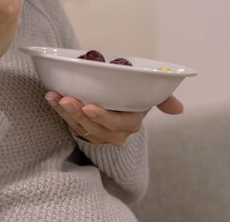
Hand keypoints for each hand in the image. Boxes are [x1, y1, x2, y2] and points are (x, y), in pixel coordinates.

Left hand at [44, 92, 183, 145]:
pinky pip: (68, 122)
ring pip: (80, 126)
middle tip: (67, 99)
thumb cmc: (134, 95)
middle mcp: (114, 133)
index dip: (104, 117)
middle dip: (79, 114)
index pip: (118, 124)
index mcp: (131, 123)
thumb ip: (163, 99)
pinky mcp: (81, 129)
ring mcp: (96, 133)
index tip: (89, 105)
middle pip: (95, 127)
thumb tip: (179, 110)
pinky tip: (50, 97)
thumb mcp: (149, 95)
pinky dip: (57, 110)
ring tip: (56, 97)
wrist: (118, 98)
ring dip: (65, 113)